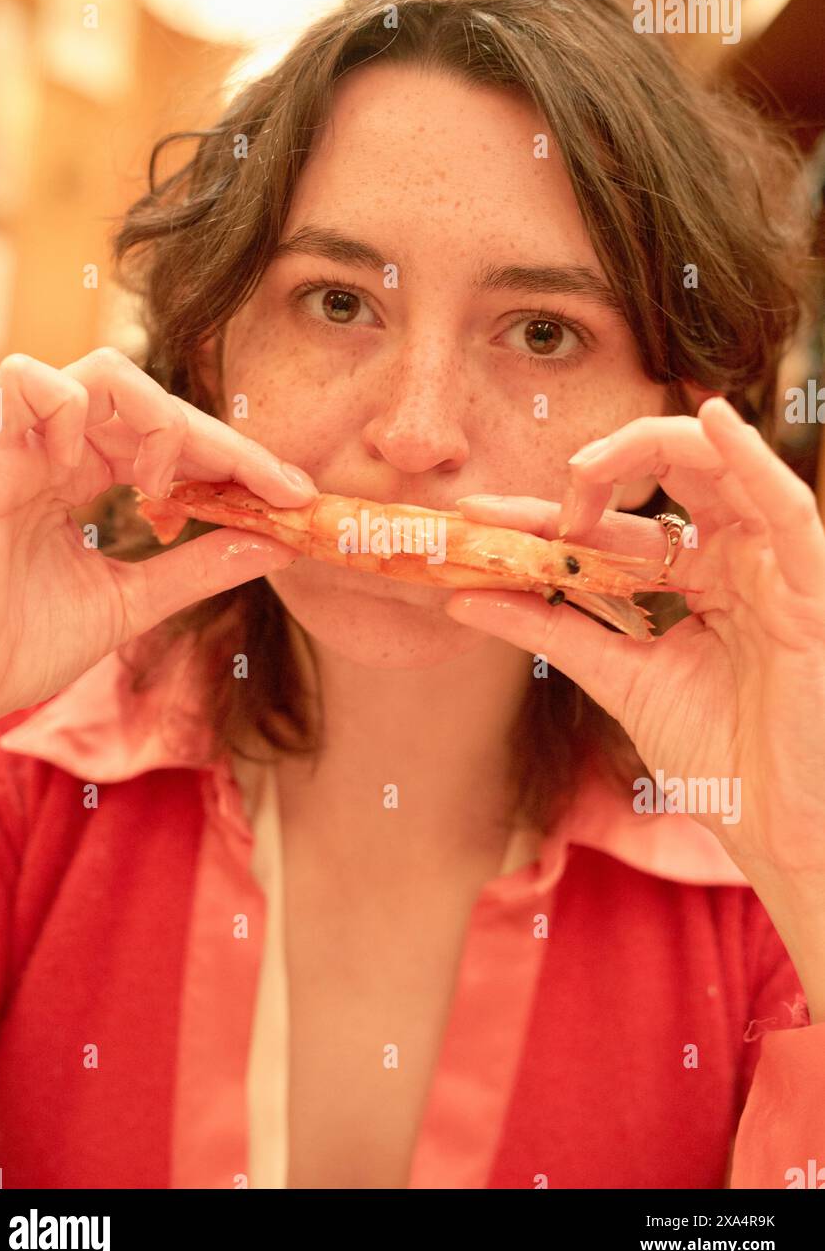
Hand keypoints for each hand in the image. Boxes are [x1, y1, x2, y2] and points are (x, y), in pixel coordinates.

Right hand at [0, 347, 317, 734]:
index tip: (296, 495)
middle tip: (275, 488)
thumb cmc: (20, 645)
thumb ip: (198, 566)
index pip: (175, 439)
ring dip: (161, 419)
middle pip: (155, 400)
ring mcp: (19, 443)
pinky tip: (96, 473)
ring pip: (103, 372)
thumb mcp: (131, 600)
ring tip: (168, 488)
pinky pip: (26, 380)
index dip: (238, 459)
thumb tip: (280, 544)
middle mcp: (55, 448)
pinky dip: (73, 407)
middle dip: (224, 442)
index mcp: (82, 475)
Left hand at [445, 396, 824, 888]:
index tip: (475, 518)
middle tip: (522, 506)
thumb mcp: (618, 678)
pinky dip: (754, 460)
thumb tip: (461, 599)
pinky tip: (710, 422)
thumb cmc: (717, 760)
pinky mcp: (813, 585)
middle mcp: (736, 559)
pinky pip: (787, 508)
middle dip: (593, 473)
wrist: (779, 828)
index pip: (612, 529)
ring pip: (721, 472)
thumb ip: (550, 630)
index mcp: (696, 579)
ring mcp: (775, 566)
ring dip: (651, 452)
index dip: (543, 518)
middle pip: (663, 482)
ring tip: (582, 466)